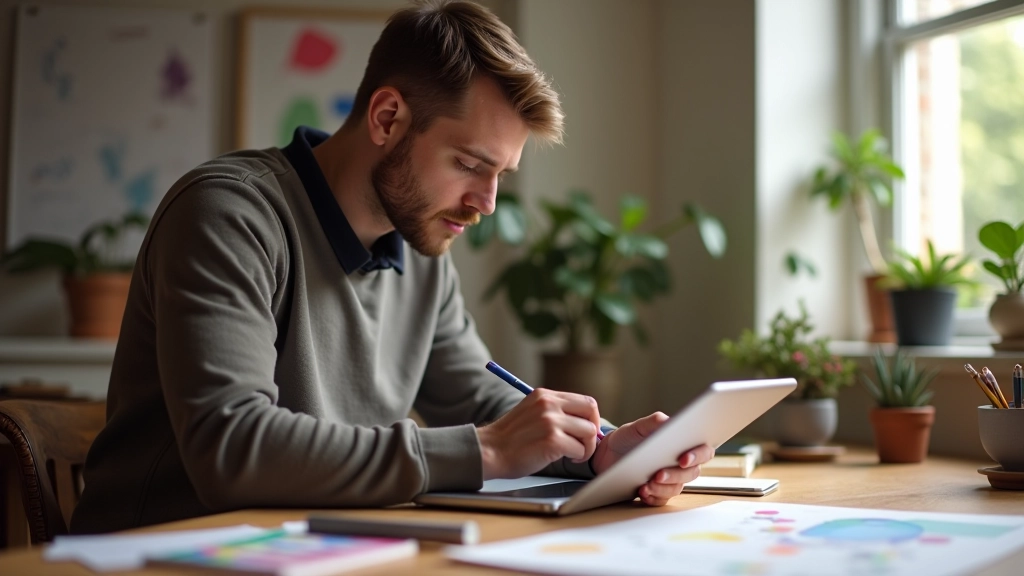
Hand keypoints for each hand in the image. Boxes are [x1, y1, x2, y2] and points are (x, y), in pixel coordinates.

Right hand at [477, 388, 601, 479]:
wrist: (489, 451)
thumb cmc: (510, 439)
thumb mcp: (531, 412)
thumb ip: (554, 411)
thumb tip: (583, 421)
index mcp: (544, 395)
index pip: (584, 400)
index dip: (590, 418)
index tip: (584, 431)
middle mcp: (549, 404)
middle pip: (591, 410)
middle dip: (592, 430)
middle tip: (584, 444)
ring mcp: (550, 421)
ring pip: (588, 432)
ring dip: (586, 447)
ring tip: (574, 454)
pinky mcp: (552, 440)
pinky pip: (580, 449)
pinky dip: (578, 457)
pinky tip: (567, 459)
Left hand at [590, 411, 713, 506]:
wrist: (608, 455)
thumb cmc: (628, 438)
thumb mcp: (638, 427)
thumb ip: (654, 422)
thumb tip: (668, 421)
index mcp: (682, 445)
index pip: (703, 451)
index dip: (698, 455)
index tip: (683, 458)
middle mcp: (680, 464)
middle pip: (691, 473)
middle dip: (676, 475)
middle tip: (659, 474)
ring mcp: (670, 480)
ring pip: (676, 488)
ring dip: (663, 488)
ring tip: (647, 484)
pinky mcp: (658, 492)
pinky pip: (662, 500)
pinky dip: (653, 497)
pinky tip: (642, 491)